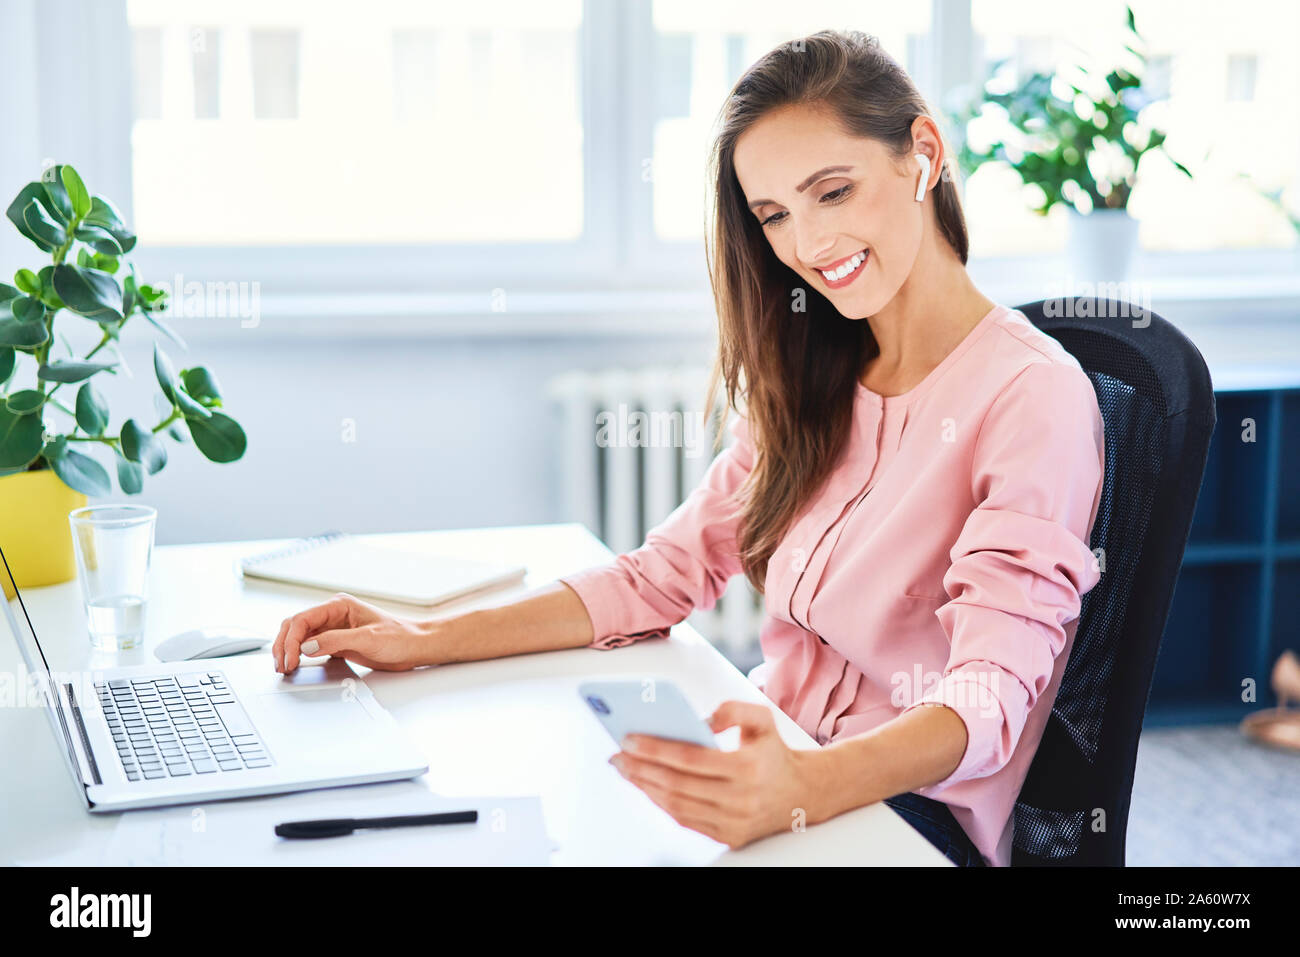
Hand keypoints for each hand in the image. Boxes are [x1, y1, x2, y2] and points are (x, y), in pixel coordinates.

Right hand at [273, 593, 435, 672]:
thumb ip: (337, 641)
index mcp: (338, 605)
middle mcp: (333, 615)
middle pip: (295, 626)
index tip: (290, 658)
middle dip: (284, 645)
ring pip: (300, 637)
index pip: (302, 619)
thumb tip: (308, 646)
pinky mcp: (337, 642)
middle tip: (281, 666)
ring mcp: (334, 628)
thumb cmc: (399, 637)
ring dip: (289, 650)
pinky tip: (296, 666)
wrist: (415, 646)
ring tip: (284, 667)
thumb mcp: (368, 639)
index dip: (291, 640)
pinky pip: (310, 646)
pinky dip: (300, 655)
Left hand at [610, 700, 824, 849]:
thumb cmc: (773, 753)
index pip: (691, 758)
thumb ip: (733, 709)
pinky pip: (686, 821)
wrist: (801, 794)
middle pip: (678, 785)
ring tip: (626, 769)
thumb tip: (701, 719)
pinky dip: (662, 804)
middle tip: (618, 755)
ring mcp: (734, 822)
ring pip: (678, 806)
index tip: (629, 738)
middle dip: (641, 769)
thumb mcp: (763, 719)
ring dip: (646, 788)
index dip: (656, 749)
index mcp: (748, 767)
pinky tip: (647, 787)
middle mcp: (741, 799)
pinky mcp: (729, 837)